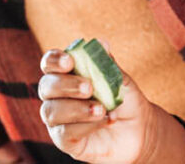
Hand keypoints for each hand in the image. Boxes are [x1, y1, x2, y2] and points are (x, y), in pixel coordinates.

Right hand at [38, 47, 159, 163]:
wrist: (140, 129)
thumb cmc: (125, 99)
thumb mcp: (119, 79)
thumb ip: (107, 64)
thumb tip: (101, 43)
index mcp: (66, 75)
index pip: (49, 63)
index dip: (55, 60)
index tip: (69, 61)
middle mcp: (57, 97)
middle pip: (45, 86)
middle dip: (65, 85)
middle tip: (89, 87)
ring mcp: (58, 120)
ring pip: (51, 112)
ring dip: (77, 108)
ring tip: (102, 108)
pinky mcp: (65, 141)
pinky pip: (64, 133)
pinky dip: (85, 125)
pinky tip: (105, 119)